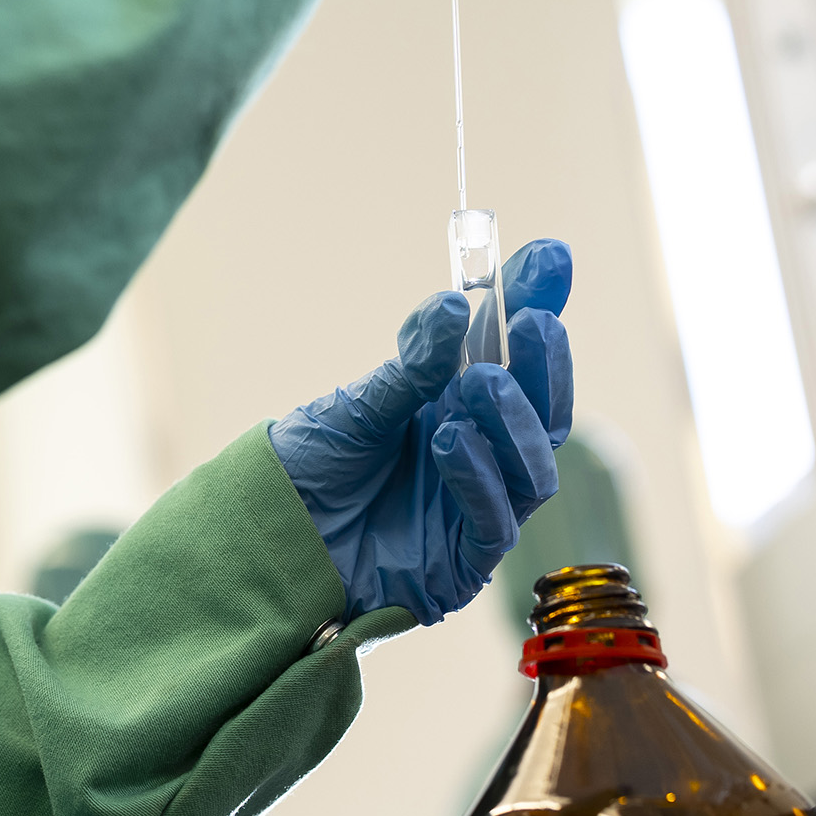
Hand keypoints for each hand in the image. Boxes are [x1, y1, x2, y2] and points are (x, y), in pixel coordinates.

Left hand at [268, 240, 573, 624]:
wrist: (266, 535)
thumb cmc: (313, 466)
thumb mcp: (358, 404)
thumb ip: (412, 364)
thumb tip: (453, 305)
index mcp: (455, 404)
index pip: (511, 351)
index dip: (535, 302)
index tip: (549, 254)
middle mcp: (479, 451)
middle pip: (541, 408)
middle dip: (543, 363)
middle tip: (533, 323)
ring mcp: (477, 506)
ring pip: (534, 465)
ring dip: (511, 418)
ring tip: (476, 384)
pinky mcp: (464, 560)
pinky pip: (497, 520)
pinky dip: (480, 476)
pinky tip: (450, 441)